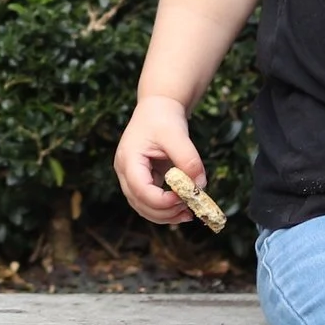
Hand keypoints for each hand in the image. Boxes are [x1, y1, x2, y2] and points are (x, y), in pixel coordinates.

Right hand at [116, 95, 203, 224]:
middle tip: (189, 210)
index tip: (184, 198)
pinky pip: (149, 202)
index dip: (161, 200)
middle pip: (139, 203)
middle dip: (164, 212)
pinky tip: (182, 208)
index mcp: (128, 159)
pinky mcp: (140, 181)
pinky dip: (164, 209)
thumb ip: (188, 159)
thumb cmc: (163, 119)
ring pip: (142, 207)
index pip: (140, 189)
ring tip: (188, 214)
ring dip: (164, 215)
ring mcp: (130, 178)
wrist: (157, 109)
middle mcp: (124, 172)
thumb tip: (200, 186)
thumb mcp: (177, 135)